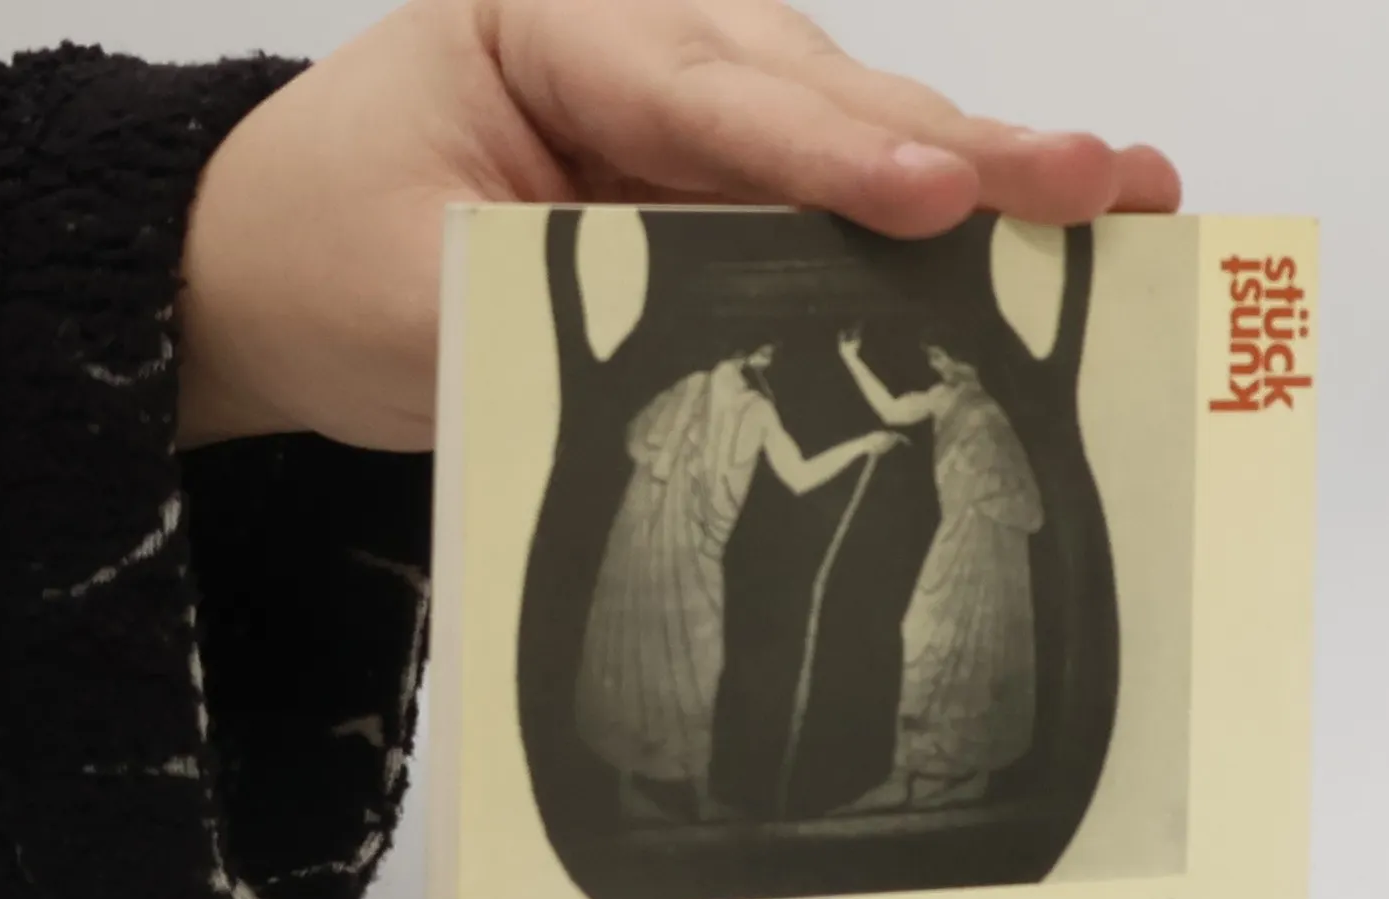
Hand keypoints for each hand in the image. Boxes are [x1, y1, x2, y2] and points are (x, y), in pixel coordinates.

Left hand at [177, 0, 1180, 451]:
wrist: (272, 267)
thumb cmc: (320, 254)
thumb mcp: (408, 296)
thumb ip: (557, 315)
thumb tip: (713, 374)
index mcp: (551, 26)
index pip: (704, 93)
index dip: (829, 152)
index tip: (935, 195)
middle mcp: (647, 43)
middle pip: (819, 95)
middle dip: (963, 148)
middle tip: (1098, 180)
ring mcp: (698, 110)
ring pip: (854, 133)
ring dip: (983, 178)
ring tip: (1116, 199)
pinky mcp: (722, 183)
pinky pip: (836, 202)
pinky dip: (935, 234)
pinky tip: (1042, 236)